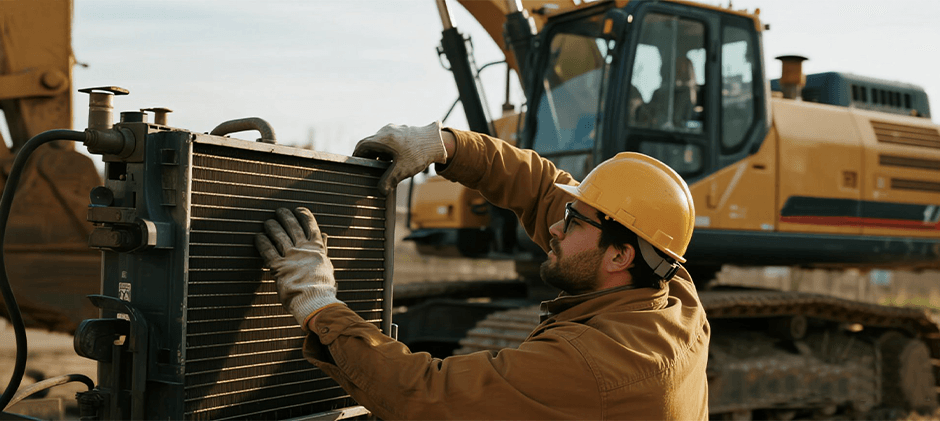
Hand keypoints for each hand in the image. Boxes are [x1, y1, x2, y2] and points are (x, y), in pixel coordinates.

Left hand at [255, 207, 341, 328]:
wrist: (316, 301)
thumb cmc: (323, 287)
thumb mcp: (326, 265)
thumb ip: (323, 249)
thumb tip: (325, 236)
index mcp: (317, 249)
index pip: (311, 226)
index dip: (304, 215)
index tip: (298, 209)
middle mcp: (303, 249)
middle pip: (293, 226)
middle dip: (285, 216)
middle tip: (279, 211)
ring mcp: (291, 256)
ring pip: (279, 235)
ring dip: (272, 226)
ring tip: (267, 222)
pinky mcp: (279, 266)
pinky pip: (268, 250)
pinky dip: (262, 242)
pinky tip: (258, 237)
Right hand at [353, 121, 446, 194]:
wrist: (438, 142)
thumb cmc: (419, 154)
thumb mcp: (402, 170)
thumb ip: (389, 181)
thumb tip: (380, 191)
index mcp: (383, 138)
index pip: (362, 146)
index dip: (356, 156)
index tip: (355, 164)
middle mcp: (386, 131)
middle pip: (371, 143)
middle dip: (368, 156)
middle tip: (368, 168)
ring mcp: (395, 129)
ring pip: (381, 142)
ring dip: (379, 153)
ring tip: (382, 166)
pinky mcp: (403, 131)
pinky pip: (390, 140)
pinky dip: (388, 150)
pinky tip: (395, 160)